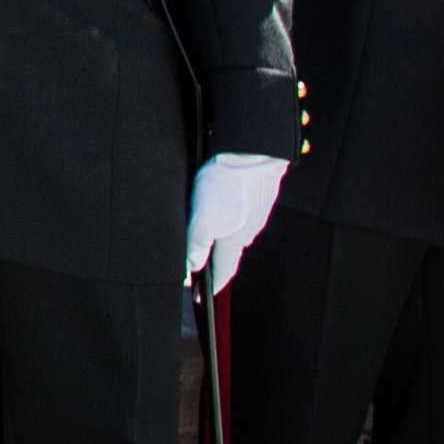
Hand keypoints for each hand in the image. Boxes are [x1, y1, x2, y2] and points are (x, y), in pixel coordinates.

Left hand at [186, 151, 290, 289]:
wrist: (251, 148)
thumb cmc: (231, 183)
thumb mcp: (204, 219)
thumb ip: (197, 245)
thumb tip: (192, 269)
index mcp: (236, 239)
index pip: (224, 269)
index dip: (214, 282)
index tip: (206, 295)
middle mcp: (247, 226)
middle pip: (228, 247)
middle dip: (215, 256)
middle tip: (199, 263)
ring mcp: (252, 207)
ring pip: (232, 225)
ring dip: (219, 230)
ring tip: (204, 232)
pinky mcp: (251, 189)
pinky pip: (237, 206)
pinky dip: (226, 209)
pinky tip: (217, 201)